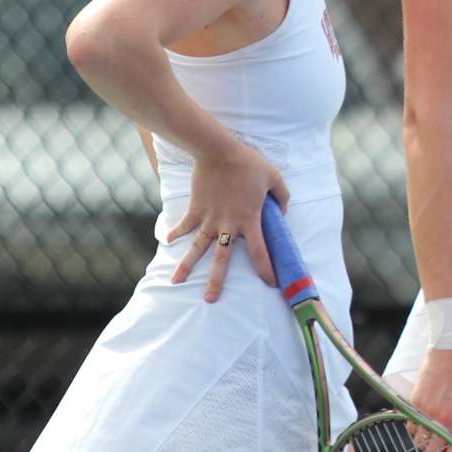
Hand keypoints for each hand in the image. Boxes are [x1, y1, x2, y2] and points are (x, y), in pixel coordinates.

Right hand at [166, 144, 288, 300]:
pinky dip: (175, 232)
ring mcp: (209, 218)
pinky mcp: (195, 209)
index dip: (265, 269)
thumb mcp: (274, 177)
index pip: (259, 252)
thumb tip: (284, 210)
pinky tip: (167, 241)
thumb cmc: (249, 164)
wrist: (219, 151)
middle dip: (216, 281)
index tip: (269, 283)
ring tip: (175, 283)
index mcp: (249, 220)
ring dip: (186, 266)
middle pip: (222, 259)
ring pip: (197, 248)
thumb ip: (282, 196)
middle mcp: (228, 225)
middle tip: (210, 300)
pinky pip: (184, 225)